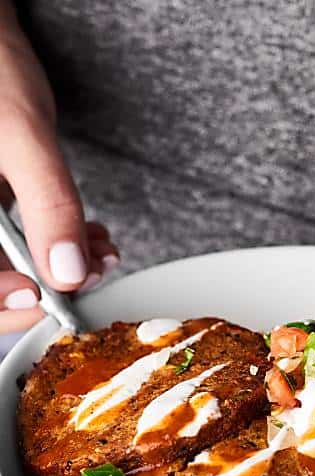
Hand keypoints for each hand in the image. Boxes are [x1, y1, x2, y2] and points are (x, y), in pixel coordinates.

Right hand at [0, 7, 117, 332]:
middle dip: (48, 285)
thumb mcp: (20, 133)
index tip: (43, 295)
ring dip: (66, 267)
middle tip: (87, 275)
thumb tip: (68, 272)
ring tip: (101, 253)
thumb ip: (47, 202)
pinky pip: (28, 243)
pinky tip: (91, 238)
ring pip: (18, 266)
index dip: (2, 301)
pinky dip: (64, 245)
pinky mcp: (1, 211)